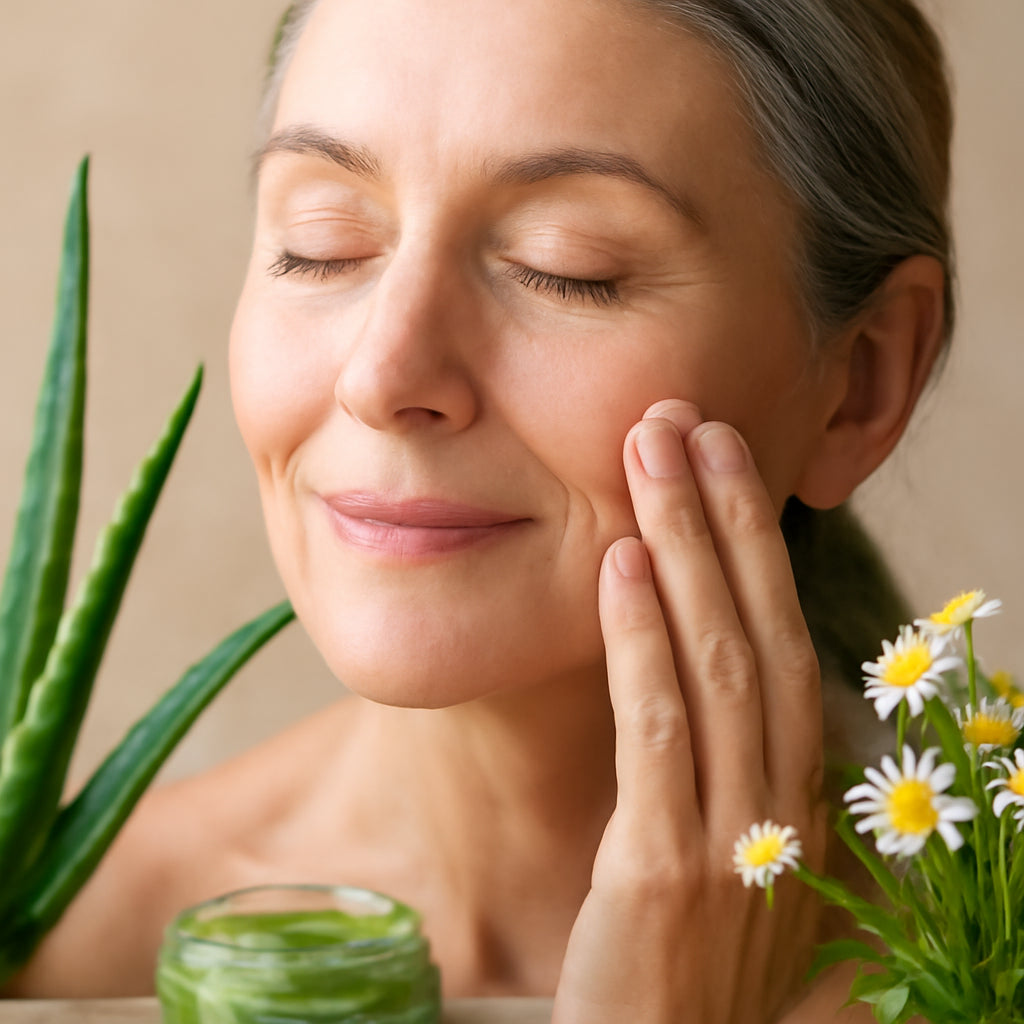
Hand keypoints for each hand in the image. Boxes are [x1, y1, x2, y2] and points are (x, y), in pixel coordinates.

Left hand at [552, 400, 827, 1023]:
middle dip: (725, 517)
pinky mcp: (666, 876)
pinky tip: (618, 565)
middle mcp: (784, 809)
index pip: (783, 646)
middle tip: (686, 420)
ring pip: (720, 664)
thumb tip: (692, 672)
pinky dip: (642, 643)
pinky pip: (657, 734)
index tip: (720, 463)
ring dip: (684, 548)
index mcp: (797, 800)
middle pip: (762, 632)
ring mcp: (735, 842)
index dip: (755, 548)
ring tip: (653, 454)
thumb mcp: (721, 863)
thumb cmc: (676, 975)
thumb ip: (722, 775)